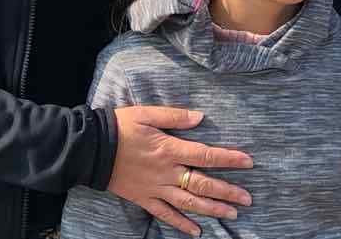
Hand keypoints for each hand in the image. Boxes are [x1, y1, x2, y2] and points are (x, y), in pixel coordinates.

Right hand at [109, 106, 253, 236]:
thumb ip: (175, 116)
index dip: (228, 159)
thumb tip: (200, 117)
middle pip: (202, 183)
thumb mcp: (147, 113)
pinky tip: (196, 231)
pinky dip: (181, 224)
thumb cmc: (120, 127)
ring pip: (189, 202)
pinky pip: (165, 214)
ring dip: (211, 208)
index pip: (206, 155)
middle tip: (247, 198)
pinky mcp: (144, 199)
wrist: (91, 149)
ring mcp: (155, 188)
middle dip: (227, 191)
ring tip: (231, 213)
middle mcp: (166, 172)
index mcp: (169, 149)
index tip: (248, 162)